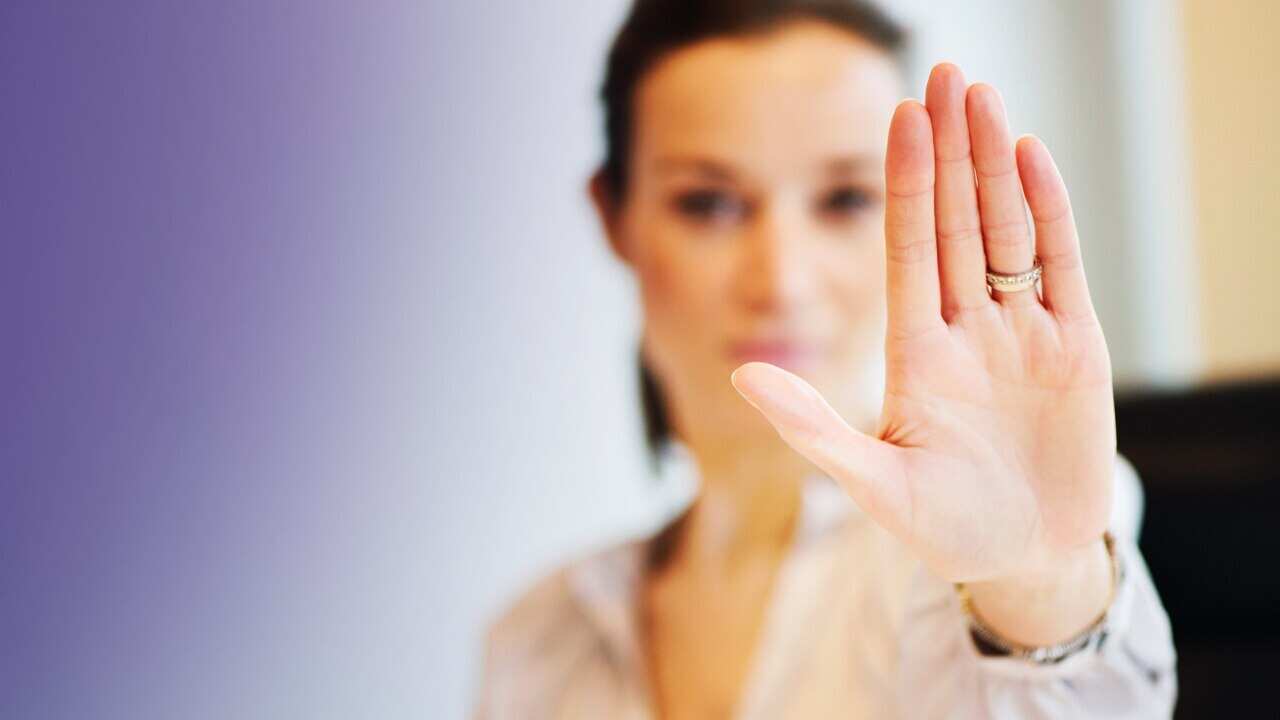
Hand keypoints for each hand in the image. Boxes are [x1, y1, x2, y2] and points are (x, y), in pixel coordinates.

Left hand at [730, 63, 1114, 615]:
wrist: (1025, 562)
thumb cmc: (945, 529)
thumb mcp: (874, 485)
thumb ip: (813, 429)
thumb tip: (741, 376)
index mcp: (916, 354)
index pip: (909, 248)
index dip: (906, 184)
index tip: (899, 119)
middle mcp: (968, 330)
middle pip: (959, 222)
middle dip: (950, 150)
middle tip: (945, 75)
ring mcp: (1022, 335)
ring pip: (1008, 231)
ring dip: (997, 165)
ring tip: (985, 99)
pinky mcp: (1076, 350)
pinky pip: (1062, 268)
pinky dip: (1051, 214)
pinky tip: (1033, 158)